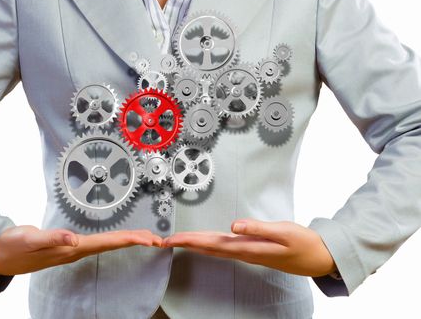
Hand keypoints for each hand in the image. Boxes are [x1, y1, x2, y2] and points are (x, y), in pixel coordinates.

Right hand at [0, 225, 161, 274]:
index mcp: (69, 249)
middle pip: (110, 246)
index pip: (105, 244)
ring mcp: (70, 249)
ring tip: (144, 238)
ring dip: (125, 241)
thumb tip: (73, 239)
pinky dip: (110, 239)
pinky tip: (115, 239)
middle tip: (156, 239)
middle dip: (134, 241)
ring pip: (105, 245)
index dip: (127, 240)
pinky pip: (95, 242)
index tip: (147, 239)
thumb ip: (51, 239)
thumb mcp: (28, 240)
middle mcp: (73, 251)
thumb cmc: (11, 247)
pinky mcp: (66, 245)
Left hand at [161, 219, 336, 276]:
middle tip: (164, 241)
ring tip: (177, 240)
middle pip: (209, 247)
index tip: (172, 240)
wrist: (318, 258)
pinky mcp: (252, 249)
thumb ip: (258, 229)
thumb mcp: (284, 233)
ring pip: (215, 248)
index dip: (190, 241)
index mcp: (248, 248)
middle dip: (186, 243)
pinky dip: (209, 243)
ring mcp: (247, 252)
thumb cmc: (303, 244)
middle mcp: (244, 252)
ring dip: (195, 244)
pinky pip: (224, 247)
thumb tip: (233, 225)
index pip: (212, 244)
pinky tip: (203, 242)